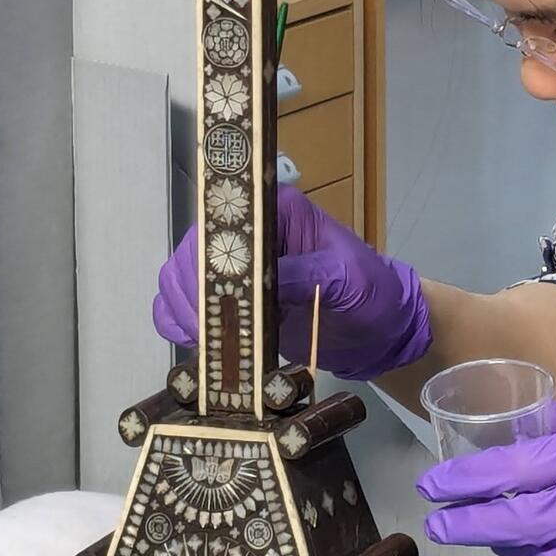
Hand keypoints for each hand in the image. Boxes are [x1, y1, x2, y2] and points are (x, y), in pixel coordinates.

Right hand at [153, 184, 431, 380]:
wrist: (376, 332)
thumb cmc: (370, 292)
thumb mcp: (345, 277)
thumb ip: (305, 274)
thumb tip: (261, 284)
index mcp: (274, 211)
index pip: (225, 221)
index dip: (210, 252)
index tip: (216, 289)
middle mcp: (245, 234)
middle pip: (192, 251)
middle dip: (194, 290)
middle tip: (211, 326)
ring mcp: (232, 269)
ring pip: (180, 279)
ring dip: (185, 309)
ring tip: (208, 340)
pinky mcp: (229, 303)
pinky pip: (182, 308)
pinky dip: (179, 325)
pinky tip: (198, 344)